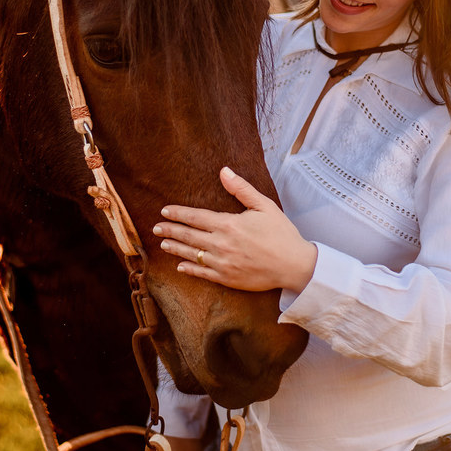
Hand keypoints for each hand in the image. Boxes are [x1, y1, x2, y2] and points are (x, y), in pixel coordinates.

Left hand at [154, 167, 316, 292]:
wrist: (294, 265)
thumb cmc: (281, 233)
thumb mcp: (264, 206)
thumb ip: (241, 189)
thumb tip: (224, 171)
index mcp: (229, 224)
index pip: (196, 217)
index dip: (178, 214)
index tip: (165, 211)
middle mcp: (222, 244)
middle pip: (189, 235)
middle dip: (170, 230)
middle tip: (156, 227)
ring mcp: (223, 263)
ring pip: (192, 254)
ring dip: (176, 248)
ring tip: (163, 243)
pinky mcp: (227, 278)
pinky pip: (202, 273)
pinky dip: (190, 269)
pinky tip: (180, 266)